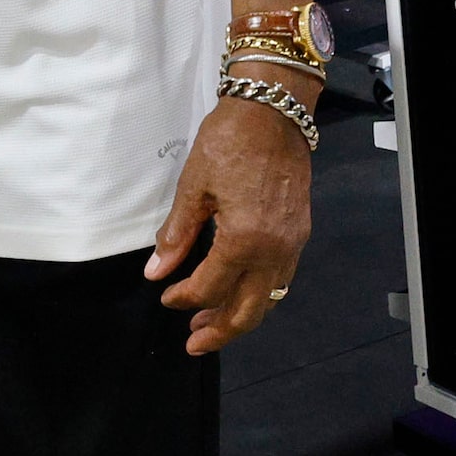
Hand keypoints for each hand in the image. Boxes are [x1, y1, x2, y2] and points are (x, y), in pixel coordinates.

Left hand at [147, 80, 313, 354]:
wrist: (273, 113)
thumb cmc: (229, 142)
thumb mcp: (194, 188)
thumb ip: (176, 235)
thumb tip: (156, 271)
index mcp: (244, 240)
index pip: (210, 287)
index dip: (184, 297)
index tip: (165, 296)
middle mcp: (274, 250)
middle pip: (248, 310)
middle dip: (219, 331)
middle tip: (193, 343)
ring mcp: (292, 244)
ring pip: (269, 299)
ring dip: (240, 317)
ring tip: (212, 325)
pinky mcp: (299, 233)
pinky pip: (281, 278)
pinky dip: (259, 294)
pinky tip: (239, 292)